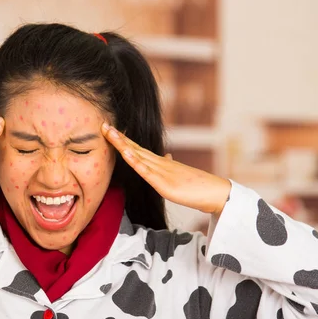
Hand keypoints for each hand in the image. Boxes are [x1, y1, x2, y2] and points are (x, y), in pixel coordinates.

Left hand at [101, 123, 230, 215]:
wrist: (214, 193)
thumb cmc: (196, 186)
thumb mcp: (178, 175)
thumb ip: (169, 166)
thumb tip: (167, 156)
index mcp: (159, 163)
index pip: (137, 148)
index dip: (122, 139)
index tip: (108, 129)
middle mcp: (159, 164)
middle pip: (134, 148)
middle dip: (118, 138)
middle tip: (103, 125)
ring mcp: (162, 172)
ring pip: (139, 156)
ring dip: (123, 145)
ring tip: (110, 134)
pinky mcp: (165, 184)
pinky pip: (148, 173)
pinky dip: (137, 163)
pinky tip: (127, 154)